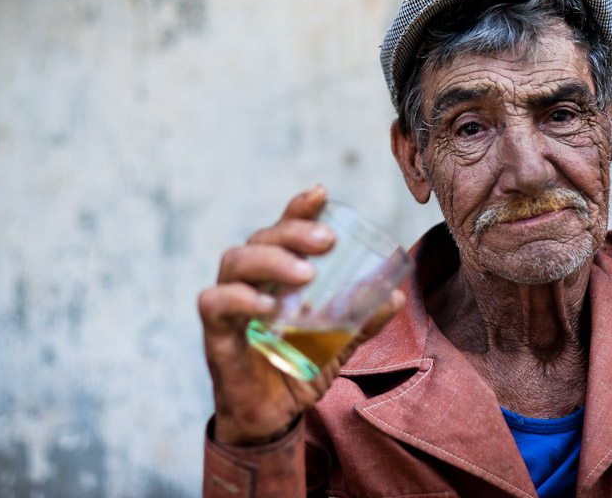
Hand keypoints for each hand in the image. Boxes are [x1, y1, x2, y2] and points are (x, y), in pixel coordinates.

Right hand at [198, 185, 404, 444]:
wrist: (271, 417)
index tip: (322, 193)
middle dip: (292, 231)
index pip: (282, 230)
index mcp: (275, 274)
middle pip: (260, 238)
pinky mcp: (216, 334)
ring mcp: (228, 304)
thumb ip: (361, 319)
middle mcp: (248, 280)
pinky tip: (267, 306)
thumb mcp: (337, 343)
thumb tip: (396, 296)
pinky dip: (238, 299)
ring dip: (271, 261)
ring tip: (306, 273)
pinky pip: (214, 304)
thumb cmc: (297, 368)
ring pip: (235, 261)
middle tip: (327, 240)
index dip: (297, 208)